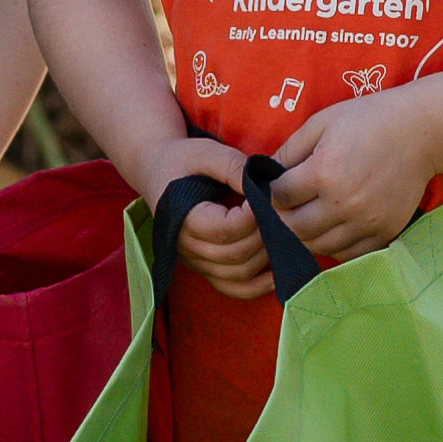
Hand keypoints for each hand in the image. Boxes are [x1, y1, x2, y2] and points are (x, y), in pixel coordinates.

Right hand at [146, 147, 273, 302]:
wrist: (158, 172)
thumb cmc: (183, 160)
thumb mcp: (207, 153)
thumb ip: (234, 167)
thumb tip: (265, 187)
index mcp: (182, 218)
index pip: (225, 229)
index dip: (253, 216)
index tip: (268, 195)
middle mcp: (186, 246)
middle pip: (235, 254)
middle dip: (265, 235)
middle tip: (283, 213)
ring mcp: (195, 261)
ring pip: (237, 273)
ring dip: (266, 258)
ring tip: (284, 234)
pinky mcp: (205, 268)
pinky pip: (233, 288)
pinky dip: (257, 287)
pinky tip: (278, 275)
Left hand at [261, 84, 442, 264]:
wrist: (422, 131)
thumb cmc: (368, 119)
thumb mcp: (322, 123)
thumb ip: (289, 150)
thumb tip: (263, 174)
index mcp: (324, 172)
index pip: (280, 198)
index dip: (271, 193)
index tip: (277, 187)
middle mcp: (343, 203)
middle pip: (294, 228)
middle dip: (283, 218)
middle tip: (287, 207)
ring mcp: (366, 222)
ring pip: (319, 246)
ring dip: (306, 236)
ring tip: (308, 217)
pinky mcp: (385, 232)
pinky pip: (349, 254)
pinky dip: (335, 246)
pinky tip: (333, 228)